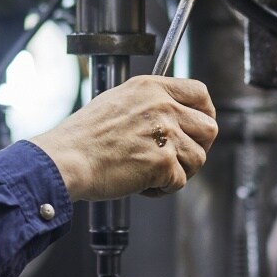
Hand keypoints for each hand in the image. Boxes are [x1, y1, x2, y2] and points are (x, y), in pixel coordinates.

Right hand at [28, 75, 217, 200]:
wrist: (66, 159)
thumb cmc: (82, 138)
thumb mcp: (116, 101)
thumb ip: (148, 105)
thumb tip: (170, 118)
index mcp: (151, 88)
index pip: (200, 93)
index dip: (205, 113)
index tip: (198, 127)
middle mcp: (162, 106)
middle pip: (209, 128)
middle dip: (198, 147)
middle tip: (179, 158)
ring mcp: (165, 134)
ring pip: (198, 158)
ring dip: (180, 171)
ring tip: (153, 174)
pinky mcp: (163, 162)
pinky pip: (180, 181)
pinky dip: (163, 189)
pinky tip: (142, 184)